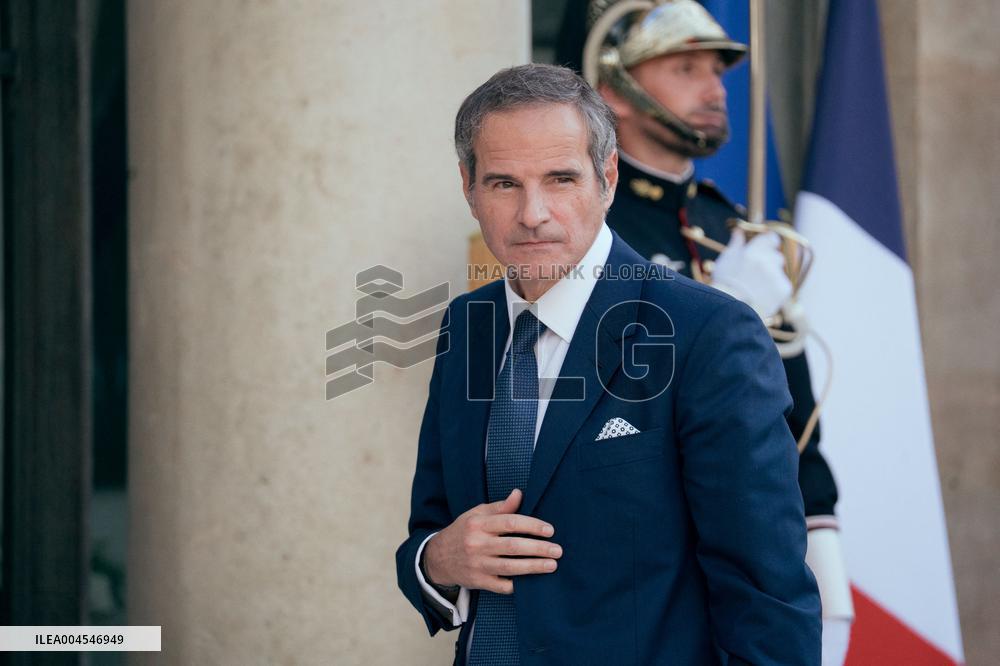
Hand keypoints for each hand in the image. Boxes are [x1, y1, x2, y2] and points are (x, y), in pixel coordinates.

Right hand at [423, 489, 561, 594]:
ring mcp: (477, 565)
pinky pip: (502, 586)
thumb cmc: (462, 532)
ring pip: (510, 567)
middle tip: (558, 550)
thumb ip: (500, 507)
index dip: (532, 526)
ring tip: (552, 565)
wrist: (437, 558)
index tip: (550, 530)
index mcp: (478, 524)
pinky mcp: (478, 582)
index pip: (510, 522)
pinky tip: (533, 582)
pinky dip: (518, 584)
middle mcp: (477, 544)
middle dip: (539, 548)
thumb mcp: (476, 514)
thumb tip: (519, 494)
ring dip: (534, 567)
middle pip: (513, 546)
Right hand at [711, 229, 792, 317]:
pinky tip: (761, 296)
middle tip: (756, 274)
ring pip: (778, 272)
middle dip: (769, 263)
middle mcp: (768, 260)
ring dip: (771, 277)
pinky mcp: (784, 289)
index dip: (769, 243)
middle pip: (776, 256)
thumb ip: (736, 244)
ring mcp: (777, 275)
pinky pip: (782, 286)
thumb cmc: (723, 285)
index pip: (771, 238)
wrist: (730, 312)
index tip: (766, 247)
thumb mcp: (725, 261)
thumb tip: (739, 231)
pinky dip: (775, 290)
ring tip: (755, 289)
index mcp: (753, 251)